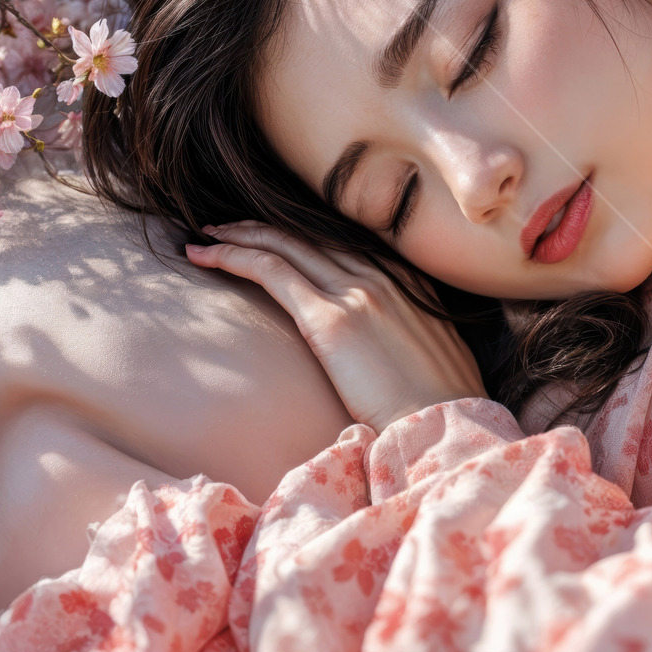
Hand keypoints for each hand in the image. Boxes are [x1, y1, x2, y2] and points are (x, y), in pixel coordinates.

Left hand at [185, 222, 486, 433]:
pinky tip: (205, 254)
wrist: (446, 425)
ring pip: (287, 245)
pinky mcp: (331, 319)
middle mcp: (382, 275)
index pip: (344, 242)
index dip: (303, 235)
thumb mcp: (434, 352)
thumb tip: (388, 345)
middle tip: (226, 227)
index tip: (276, 238)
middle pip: (312, 236)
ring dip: (241, 236)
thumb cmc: (440, 404)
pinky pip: (272, 272)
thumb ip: (409, 332)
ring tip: (207, 236)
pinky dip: (235, 256)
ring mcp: (357, 292)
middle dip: (264, 228)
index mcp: (408, 281)